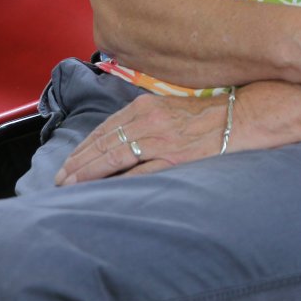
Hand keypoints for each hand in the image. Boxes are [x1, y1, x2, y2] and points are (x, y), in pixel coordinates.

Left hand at [55, 94, 227, 185]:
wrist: (240, 117)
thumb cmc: (207, 114)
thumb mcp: (169, 109)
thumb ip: (144, 120)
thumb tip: (118, 140)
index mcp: (145, 107)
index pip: (104, 130)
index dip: (83, 148)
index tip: (68, 163)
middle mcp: (148, 120)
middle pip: (103, 144)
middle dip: (78, 163)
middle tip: (60, 179)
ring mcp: (160, 140)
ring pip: (114, 157)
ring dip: (89, 173)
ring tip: (72, 186)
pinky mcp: (174, 158)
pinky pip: (140, 172)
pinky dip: (119, 182)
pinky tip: (104, 192)